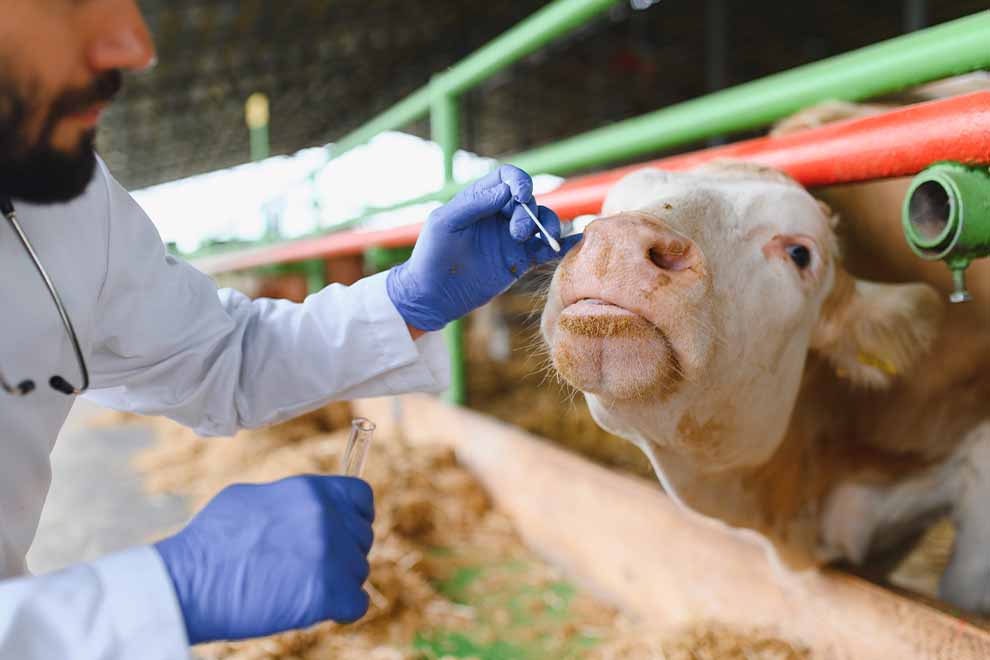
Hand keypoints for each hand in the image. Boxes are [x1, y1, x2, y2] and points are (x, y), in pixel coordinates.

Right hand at [153, 475, 373, 643]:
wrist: (188, 582)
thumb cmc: (210, 541)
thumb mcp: (252, 498)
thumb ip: (292, 501)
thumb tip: (311, 507)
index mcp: (311, 490)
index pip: (361, 497)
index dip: (357, 516)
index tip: (345, 532)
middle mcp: (327, 517)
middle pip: (362, 537)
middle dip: (343, 553)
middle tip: (308, 568)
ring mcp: (330, 554)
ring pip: (358, 571)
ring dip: (337, 582)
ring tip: (297, 587)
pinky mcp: (327, 593)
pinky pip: (357, 603)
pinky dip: (341, 610)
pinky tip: (315, 608)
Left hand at [386, 164, 581, 331]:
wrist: (433, 296)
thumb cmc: (431, 255)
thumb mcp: (445, 224)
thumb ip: (474, 204)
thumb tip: (505, 191)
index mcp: (480, 199)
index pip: (507, 178)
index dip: (520, 182)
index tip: (522, 197)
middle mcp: (498, 215)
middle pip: (528, 201)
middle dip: (528, 214)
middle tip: (517, 234)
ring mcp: (511, 238)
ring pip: (543, 221)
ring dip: (548, 226)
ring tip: (542, 241)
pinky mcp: (519, 261)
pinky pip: (546, 249)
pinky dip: (562, 245)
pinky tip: (574, 244)